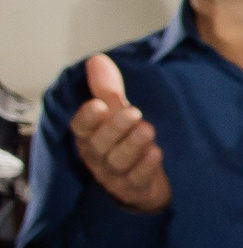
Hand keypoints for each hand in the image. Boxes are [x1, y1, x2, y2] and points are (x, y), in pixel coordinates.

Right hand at [69, 55, 171, 212]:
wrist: (142, 184)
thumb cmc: (125, 143)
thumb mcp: (116, 115)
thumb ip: (107, 90)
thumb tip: (97, 59)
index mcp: (89, 137)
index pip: (81, 128)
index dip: (87, 118)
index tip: (98, 104)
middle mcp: (98, 157)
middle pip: (100, 144)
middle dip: (115, 127)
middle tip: (133, 112)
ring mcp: (115, 175)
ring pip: (119, 161)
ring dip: (133, 145)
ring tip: (147, 129)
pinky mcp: (135, 188)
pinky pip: (137, 179)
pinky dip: (146, 166)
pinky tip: (156, 153)